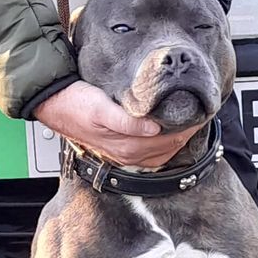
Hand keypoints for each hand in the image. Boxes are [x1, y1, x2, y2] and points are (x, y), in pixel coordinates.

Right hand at [34, 81, 199, 168]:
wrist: (54, 105)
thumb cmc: (75, 103)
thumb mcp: (101, 109)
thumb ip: (127, 122)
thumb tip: (154, 129)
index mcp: (127, 145)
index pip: (170, 140)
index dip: (188, 126)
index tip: (202, 111)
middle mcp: (129, 153)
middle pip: (171, 147)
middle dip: (188, 132)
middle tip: (203, 114)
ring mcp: (125, 154)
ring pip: (164, 152)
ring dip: (179, 139)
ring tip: (192, 122)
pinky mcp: (121, 149)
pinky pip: (152, 153)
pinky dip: (166, 145)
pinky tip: (172, 133)